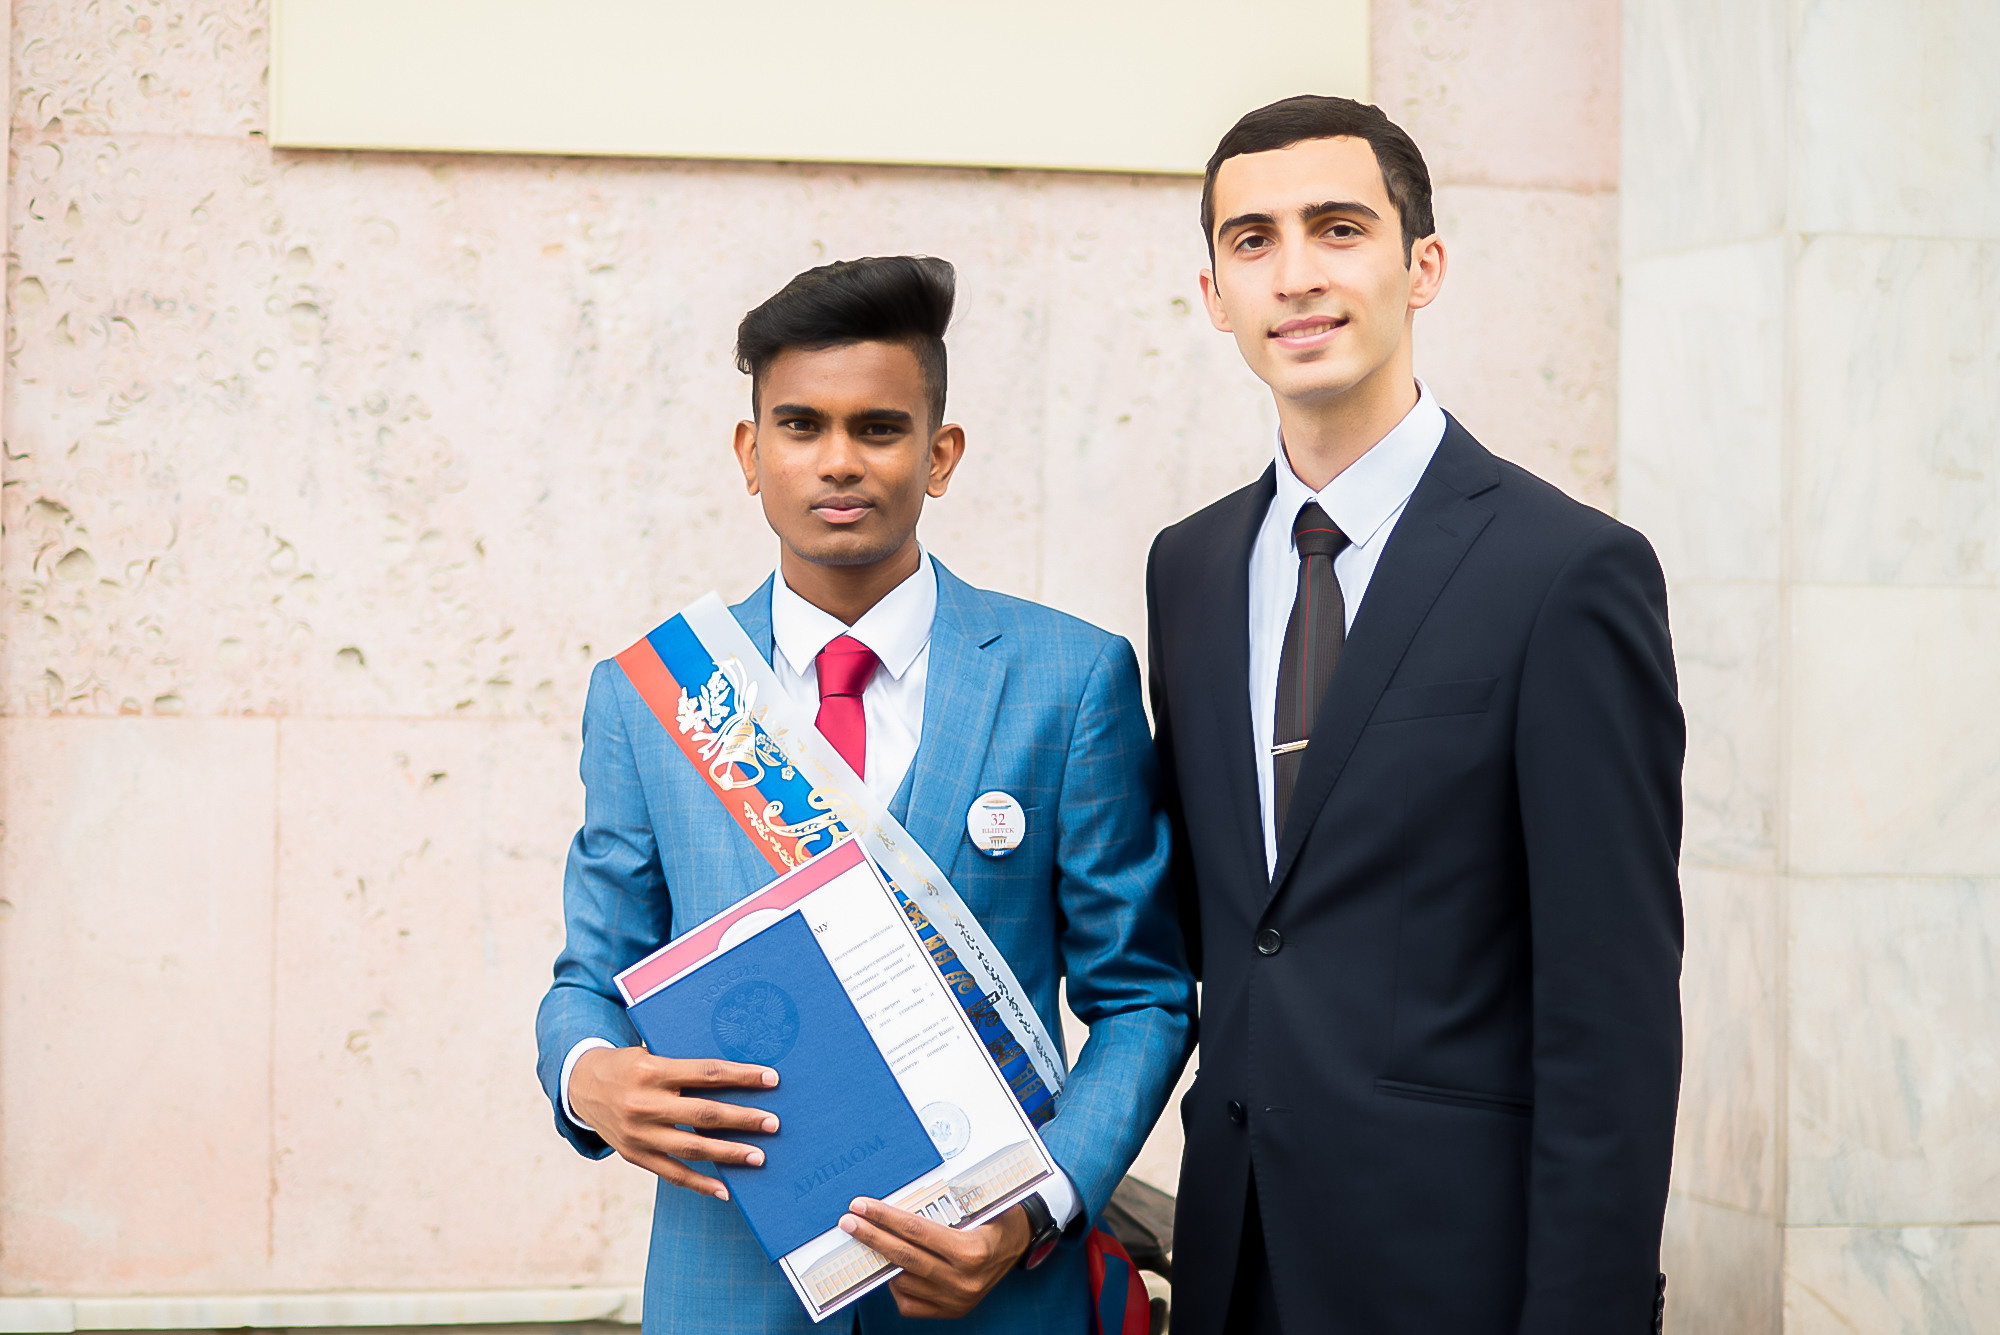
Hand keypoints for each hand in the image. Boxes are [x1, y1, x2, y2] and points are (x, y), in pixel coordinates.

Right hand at [569, 1045, 778, 1198]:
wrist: (580, 1085)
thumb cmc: (628, 1065)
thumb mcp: (651, 1054)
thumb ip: (685, 1068)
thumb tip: (735, 1077)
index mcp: (652, 1070)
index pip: (706, 1073)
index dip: (741, 1076)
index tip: (771, 1079)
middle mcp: (644, 1103)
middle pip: (704, 1114)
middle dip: (743, 1119)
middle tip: (773, 1123)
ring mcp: (638, 1133)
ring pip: (692, 1148)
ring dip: (729, 1154)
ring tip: (759, 1157)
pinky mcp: (634, 1155)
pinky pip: (672, 1174)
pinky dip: (700, 1184)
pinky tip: (725, 1190)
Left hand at [837, 1198, 1032, 1318]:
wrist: (1024, 1241)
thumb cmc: (999, 1215)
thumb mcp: (979, 1202)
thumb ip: (945, 1204)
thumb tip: (897, 1198)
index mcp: (971, 1251)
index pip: (916, 1232)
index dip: (884, 1218)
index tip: (861, 1206)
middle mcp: (964, 1280)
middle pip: (904, 1257)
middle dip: (872, 1238)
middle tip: (848, 1223)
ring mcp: (957, 1300)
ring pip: (904, 1281)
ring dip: (884, 1261)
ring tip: (872, 1240)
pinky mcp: (953, 1311)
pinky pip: (910, 1303)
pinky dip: (898, 1284)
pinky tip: (895, 1268)